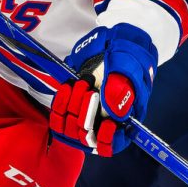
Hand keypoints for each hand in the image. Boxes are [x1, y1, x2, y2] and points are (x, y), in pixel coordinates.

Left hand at [48, 25, 157, 155]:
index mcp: (124, 118)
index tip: (108, 124)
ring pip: (71, 128)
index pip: (113, 144)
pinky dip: (60, 103)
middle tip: (89, 89)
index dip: (107, 140)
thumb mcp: (130, 67)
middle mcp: (103, 121)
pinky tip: (67, 86)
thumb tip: (114, 113)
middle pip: (88, 136)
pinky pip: (58, 117)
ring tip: (81, 83)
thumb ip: (122, 87)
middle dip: (87, 114)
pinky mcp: (70, 106)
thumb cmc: (128, 57)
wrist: (113, 42)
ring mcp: (85, 114)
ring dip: (73, 106)